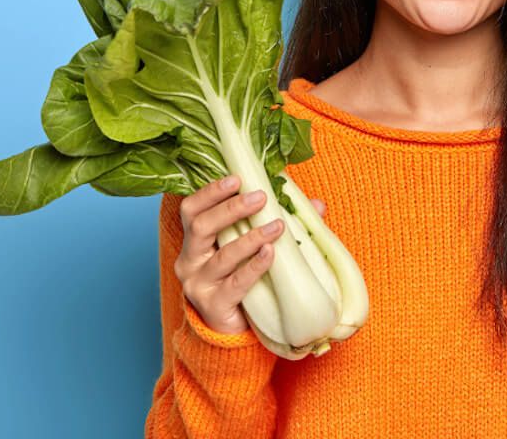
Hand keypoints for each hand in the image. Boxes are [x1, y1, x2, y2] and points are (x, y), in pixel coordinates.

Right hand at [173, 174, 325, 334]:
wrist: (232, 327)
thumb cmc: (241, 276)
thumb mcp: (252, 245)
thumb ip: (276, 220)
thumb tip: (316, 204)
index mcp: (194, 240)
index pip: (191, 209)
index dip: (210, 192)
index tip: (237, 178)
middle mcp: (190, 260)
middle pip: (201, 227)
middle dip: (231, 208)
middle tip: (260, 197)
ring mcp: (199, 285)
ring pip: (222, 255)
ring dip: (252, 237)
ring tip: (277, 226)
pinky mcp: (213, 306)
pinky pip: (236, 283)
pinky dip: (255, 266)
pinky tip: (270, 253)